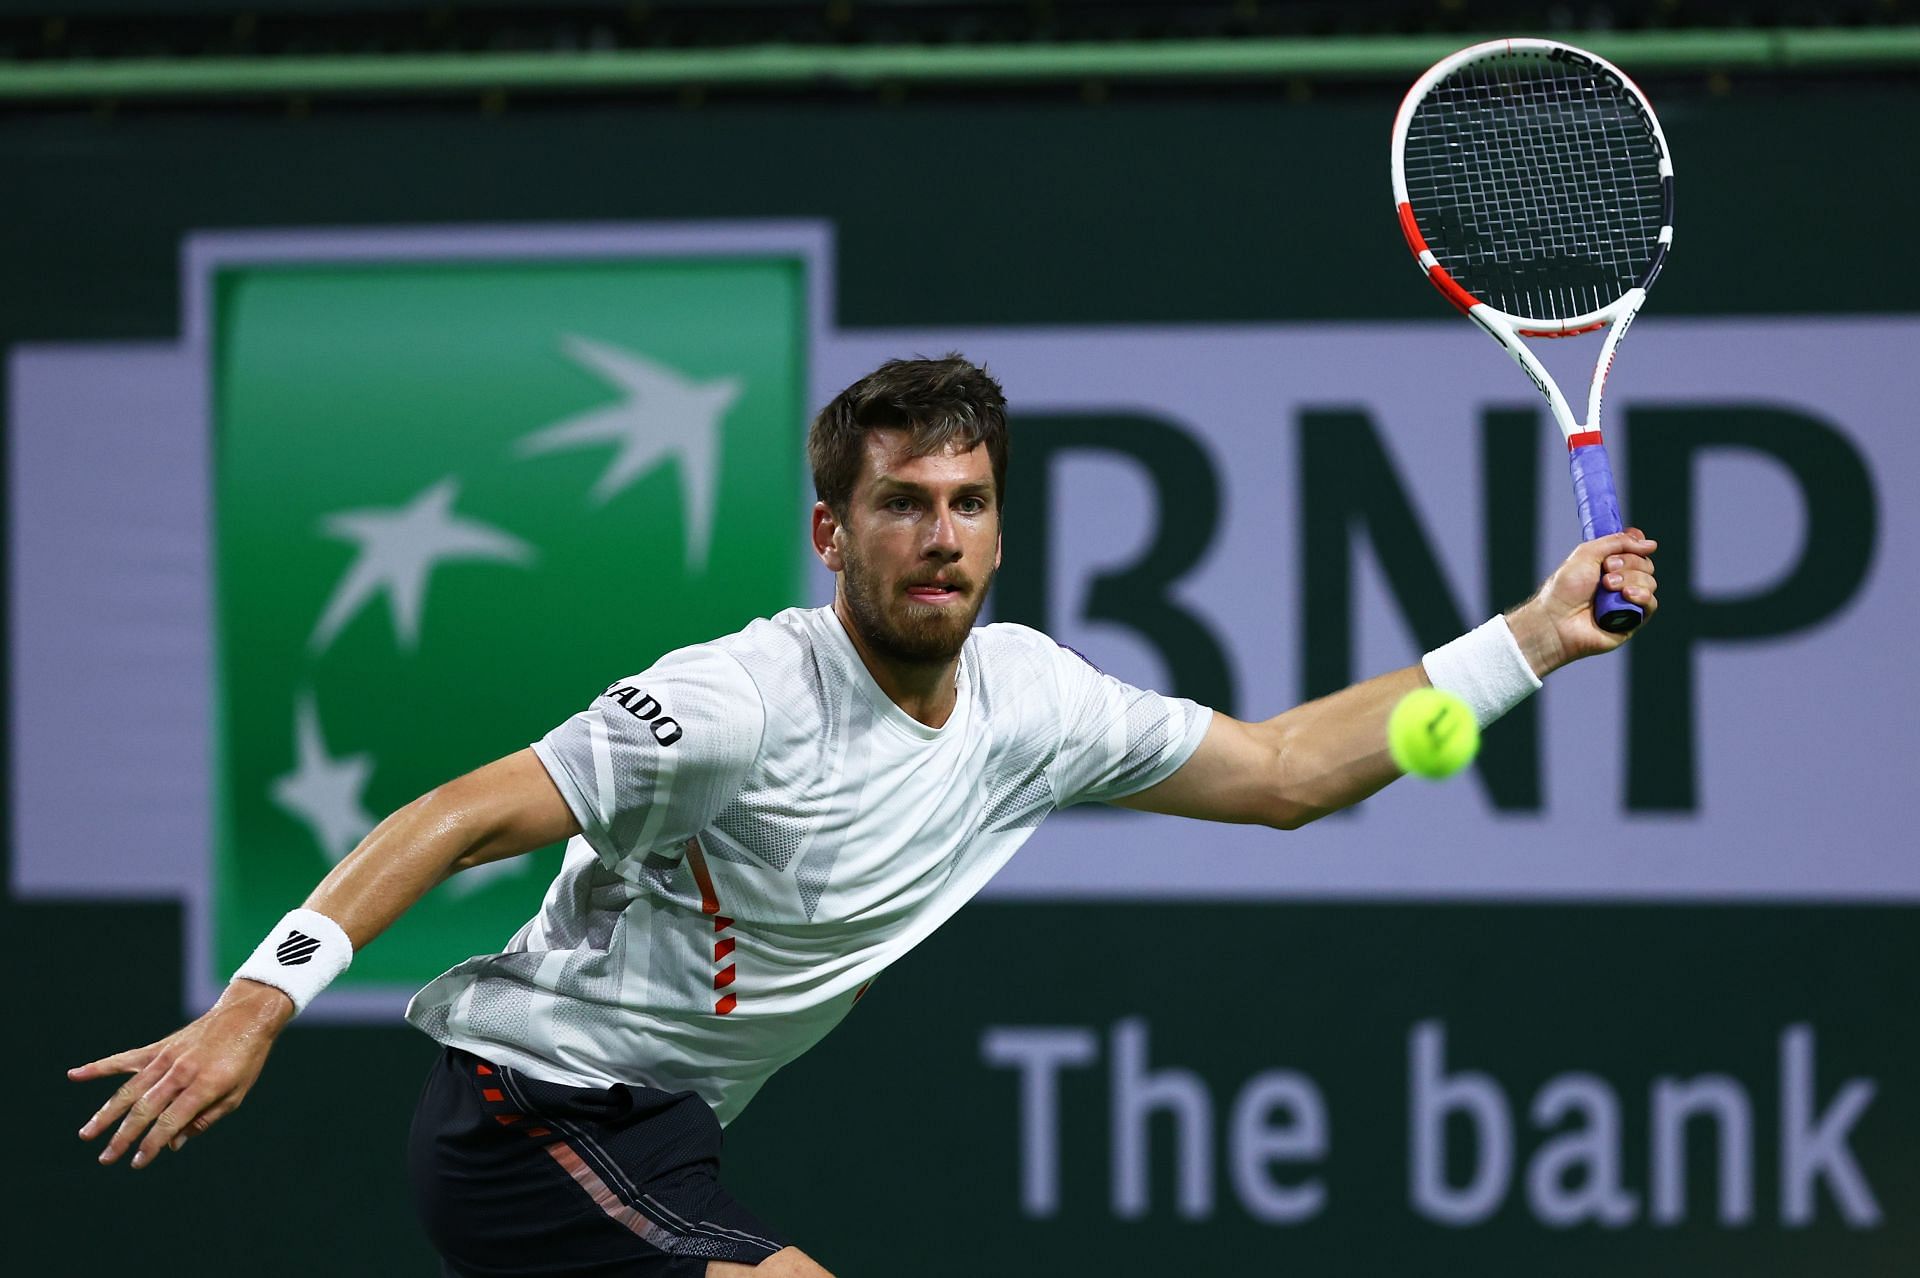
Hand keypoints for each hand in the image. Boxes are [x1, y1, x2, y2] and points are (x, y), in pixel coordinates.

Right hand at [71, 979, 293, 1168]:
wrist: (247, 1015)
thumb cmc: (246, 1059)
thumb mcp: (236, 1094)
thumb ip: (204, 1119)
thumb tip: (173, 1144)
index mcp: (204, 1086)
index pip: (170, 1122)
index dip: (152, 1144)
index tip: (137, 1163)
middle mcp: (181, 1072)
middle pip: (144, 1109)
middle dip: (123, 1137)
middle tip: (106, 1159)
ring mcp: (167, 1057)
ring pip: (130, 1089)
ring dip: (107, 1114)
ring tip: (87, 1134)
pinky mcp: (160, 1047)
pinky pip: (126, 1059)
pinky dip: (100, 1067)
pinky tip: (75, 1075)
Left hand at [1506, 529, 1659, 676]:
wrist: (1556, 619)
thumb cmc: (1565, 589)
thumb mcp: (1587, 554)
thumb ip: (1616, 542)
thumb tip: (1650, 544)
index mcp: (1609, 565)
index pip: (1636, 550)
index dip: (1637, 544)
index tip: (1635, 539)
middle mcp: (1621, 582)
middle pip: (1646, 565)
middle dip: (1629, 562)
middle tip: (1606, 568)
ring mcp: (1627, 601)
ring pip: (1650, 583)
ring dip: (1631, 579)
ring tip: (1608, 586)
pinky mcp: (1632, 621)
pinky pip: (1651, 605)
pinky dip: (1642, 596)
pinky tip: (1627, 595)